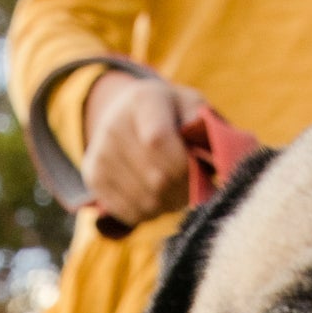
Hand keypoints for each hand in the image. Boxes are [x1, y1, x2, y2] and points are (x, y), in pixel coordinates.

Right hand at [78, 68, 202, 225]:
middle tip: (196, 185)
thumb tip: (218, 157)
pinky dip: (152, 212)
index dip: (184, 165)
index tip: (201, 170)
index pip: (158, 140)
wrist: (125, 114)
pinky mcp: (93, 178)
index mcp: (143, 100)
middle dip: (184, 189)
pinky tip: (157, 195)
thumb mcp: (193, 107)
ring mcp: (100, 154)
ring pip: (147, 201)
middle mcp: (114, 125)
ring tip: (177, 189)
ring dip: (170, 203)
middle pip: (156, 178)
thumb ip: (206, 127)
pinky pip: (131, 213)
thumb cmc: (173, 113)